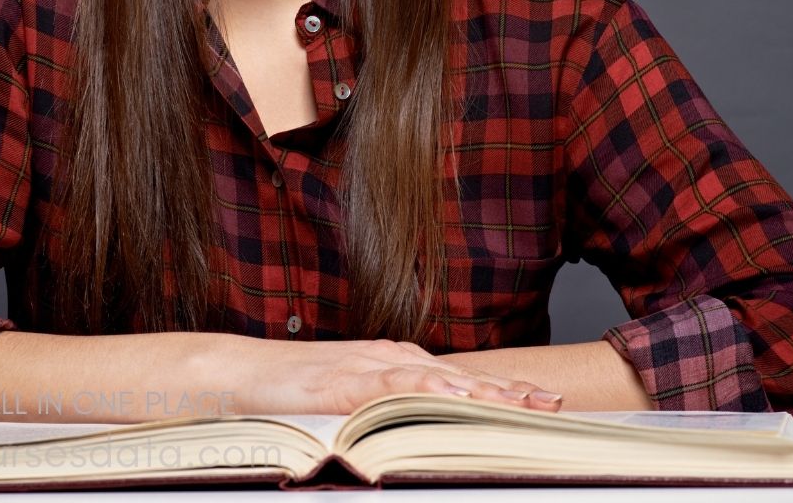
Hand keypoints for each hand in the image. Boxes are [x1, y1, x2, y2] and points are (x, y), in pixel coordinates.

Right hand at [228, 336, 563, 415]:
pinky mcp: (344, 380)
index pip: (459, 379)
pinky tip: (451, 395)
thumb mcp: (350, 404)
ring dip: (481, 390)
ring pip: (436, 378)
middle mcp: (390, 359)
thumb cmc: (292, 393)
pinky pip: (391, 384)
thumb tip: (419, 432)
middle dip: (508, 390)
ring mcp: (368, 366)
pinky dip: (423, 389)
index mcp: (395, 366)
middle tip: (552, 403)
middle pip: (459, 376)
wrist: (240, 373)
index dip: (501, 389)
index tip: (541, 401)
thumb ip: (386, 409)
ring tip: (521, 403)